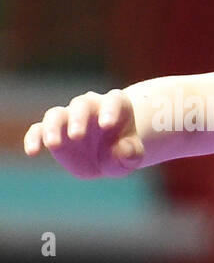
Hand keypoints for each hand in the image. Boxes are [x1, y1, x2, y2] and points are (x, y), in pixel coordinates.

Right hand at [23, 89, 145, 178]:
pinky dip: (33, 138)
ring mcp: (69, 118)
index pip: (114, 101)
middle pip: (82, 105)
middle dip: (78, 119)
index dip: (110, 110)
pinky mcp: (53, 132)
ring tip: (53, 144)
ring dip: (53, 127)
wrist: (106, 161)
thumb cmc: (123, 153)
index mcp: (116, 106)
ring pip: (56, 114)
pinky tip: (32, 152)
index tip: (107, 125)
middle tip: (77, 135)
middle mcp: (90, 107)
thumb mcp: (132, 156)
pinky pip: (38, 130)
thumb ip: (131, 152)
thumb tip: (122, 149)